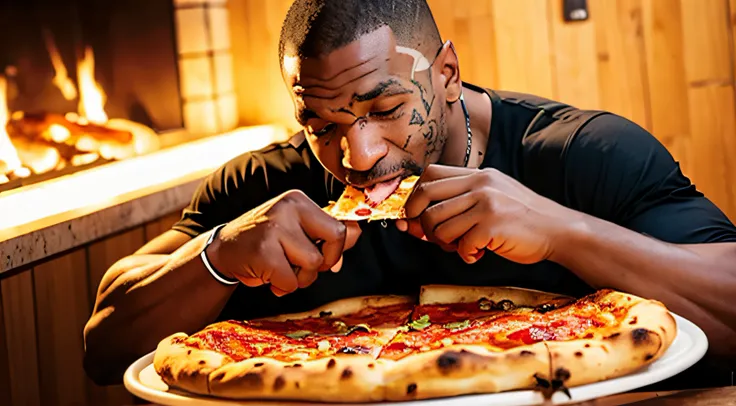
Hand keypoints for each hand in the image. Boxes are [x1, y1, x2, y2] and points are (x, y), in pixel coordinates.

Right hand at [207, 190, 360, 295]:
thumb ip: (326, 233)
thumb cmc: (265, 241)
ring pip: (313, 265)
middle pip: (334, 241)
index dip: (337, 250)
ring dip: (299, 278)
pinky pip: (290, 282)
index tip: (327, 259)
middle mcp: (288, 208)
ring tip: (281, 269)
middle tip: (303, 267)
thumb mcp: (296, 229)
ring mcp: (275, 228)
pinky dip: (282, 287)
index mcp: (299, 200)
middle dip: (324, 262)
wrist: (223, 250)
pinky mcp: (264, 252)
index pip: (338, 226)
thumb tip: (357, 233)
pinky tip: (267, 276)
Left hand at [396, 165, 574, 264]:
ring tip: (464, 247)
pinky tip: (479, 254)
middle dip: (421, 224)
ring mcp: (486, 202)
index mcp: (477, 174)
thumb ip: (457, 204)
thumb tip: (410, 222)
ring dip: (445, 244)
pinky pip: (460, 244)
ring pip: (438, 224)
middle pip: (425, 198)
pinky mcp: (493, 224)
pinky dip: (466, 255)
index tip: (415, 220)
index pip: (429, 176)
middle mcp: (480, 183)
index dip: (415, 199)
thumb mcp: (491, 199)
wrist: (559, 231)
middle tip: (435, 239)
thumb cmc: (521, 221)